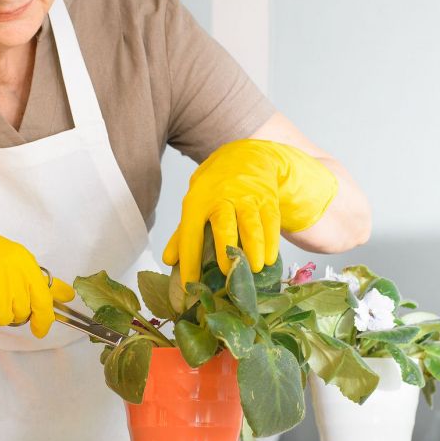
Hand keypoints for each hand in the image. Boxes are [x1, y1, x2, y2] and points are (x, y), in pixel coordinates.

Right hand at [0, 215, 73, 337]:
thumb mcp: (11, 260)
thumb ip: (39, 280)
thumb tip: (68, 296)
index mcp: (23, 261)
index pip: (44, 298)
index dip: (44, 318)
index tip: (42, 329)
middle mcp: (12, 271)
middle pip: (21, 312)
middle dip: (10, 311)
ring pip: (2, 317)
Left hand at [162, 139, 337, 285]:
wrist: (247, 155)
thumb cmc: (216, 186)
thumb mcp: (196, 202)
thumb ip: (183, 232)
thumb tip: (168, 261)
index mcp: (198, 200)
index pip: (190, 233)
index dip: (188, 260)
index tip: (188, 285)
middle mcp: (222, 197)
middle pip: (223, 224)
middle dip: (225, 247)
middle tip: (227, 272)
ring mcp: (247, 197)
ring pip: (251, 223)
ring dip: (254, 247)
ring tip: (255, 269)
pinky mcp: (268, 199)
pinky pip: (271, 222)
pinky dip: (271, 242)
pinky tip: (269, 259)